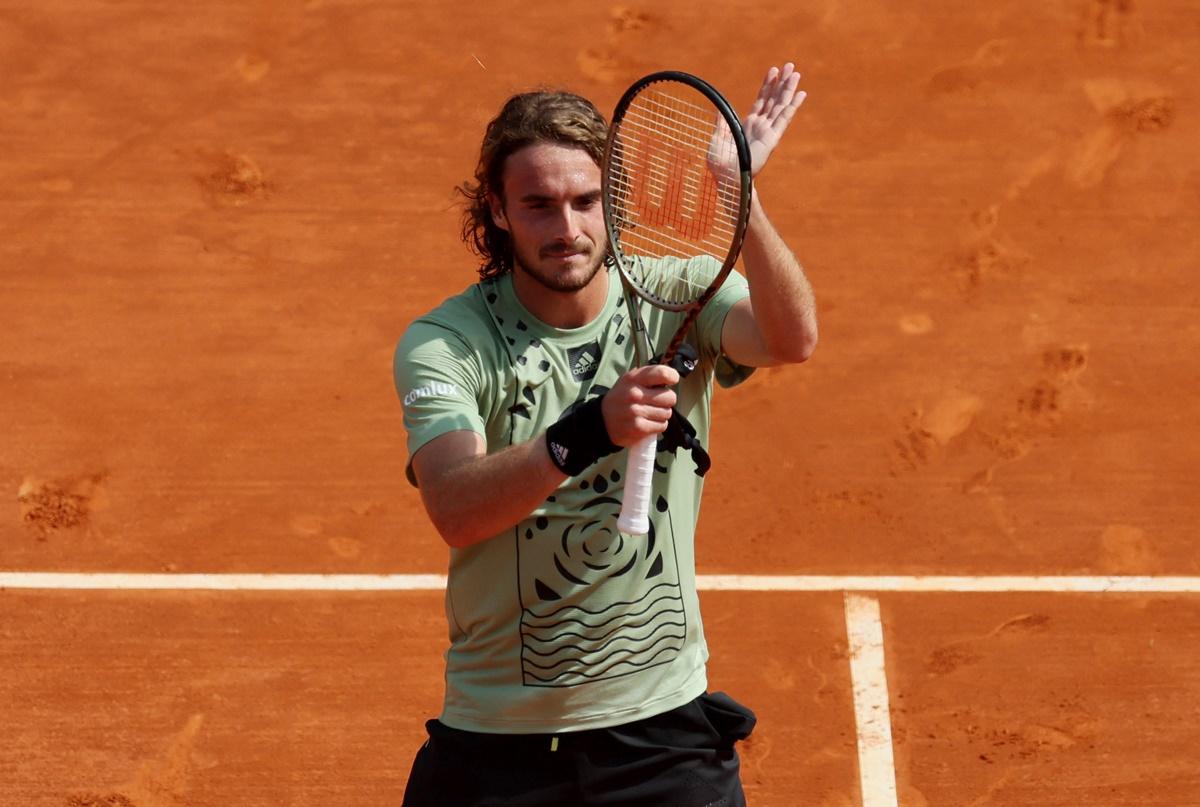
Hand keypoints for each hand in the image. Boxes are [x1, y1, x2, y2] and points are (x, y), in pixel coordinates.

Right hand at [601, 364, 679, 446]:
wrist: (602, 420)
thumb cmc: (621, 398)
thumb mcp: (630, 380)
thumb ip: (649, 376)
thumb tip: (672, 376)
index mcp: (633, 379)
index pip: (662, 373)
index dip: (672, 377)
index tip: (672, 380)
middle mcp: (635, 394)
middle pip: (670, 397)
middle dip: (667, 400)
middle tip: (658, 402)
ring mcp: (636, 412)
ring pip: (667, 413)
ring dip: (662, 414)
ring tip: (650, 413)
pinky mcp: (639, 428)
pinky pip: (662, 426)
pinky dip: (658, 425)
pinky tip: (648, 422)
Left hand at [709, 63, 806, 181]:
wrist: (726, 179)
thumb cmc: (720, 165)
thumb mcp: (718, 138)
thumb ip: (721, 123)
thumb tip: (718, 110)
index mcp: (748, 125)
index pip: (761, 100)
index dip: (767, 85)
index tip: (773, 70)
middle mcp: (760, 126)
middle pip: (774, 99)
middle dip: (781, 82)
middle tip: (789, 65)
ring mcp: (768, 131)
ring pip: (780, 105)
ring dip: (788, 89)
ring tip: (795, 73)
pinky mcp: (772, 138)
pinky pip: (784, 119)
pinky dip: (792, 106)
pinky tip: (801, 94)